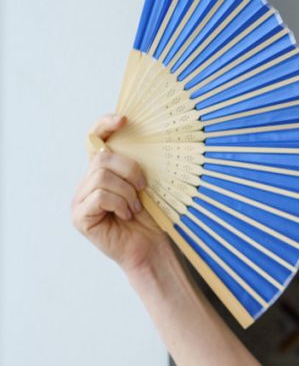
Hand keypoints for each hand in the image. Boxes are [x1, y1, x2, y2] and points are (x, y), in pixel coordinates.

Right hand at [71, 114, 170, 275]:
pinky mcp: (79, 216)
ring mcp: (80, 200)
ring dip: (127, 192)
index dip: (104, 125)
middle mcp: (86, 183)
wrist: (152, 246)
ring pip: (101, 177)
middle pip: (102, 158)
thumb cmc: (152, 216)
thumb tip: (144, 139)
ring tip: (135, 207)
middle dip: (130, 170)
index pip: (94, 139)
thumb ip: (136, 164)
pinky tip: (126, 215)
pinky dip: (120, 203)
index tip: (124, 120)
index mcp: (102, 171)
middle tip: (143, 188)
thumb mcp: (146, 184)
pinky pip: (100, 196)